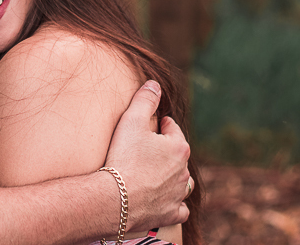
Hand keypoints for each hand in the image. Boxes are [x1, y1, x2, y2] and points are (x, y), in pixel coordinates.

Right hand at [102, 81, 190, 232]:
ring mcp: (178, 194)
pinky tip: (163, 200)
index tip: (144, 128)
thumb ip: (145, 99)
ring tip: (154, 174)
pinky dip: (174, 204)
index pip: (172, 128)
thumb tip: (155, 84)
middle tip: (143, 149)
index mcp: (179, 147)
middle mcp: (184, 172)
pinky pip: (179, 208)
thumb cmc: (123, 157)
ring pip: (182, 182)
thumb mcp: (131, 120)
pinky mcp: (170, 214)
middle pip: (177, 155)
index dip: (157, 125)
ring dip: (172, 177)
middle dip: (164, 150)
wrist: (115, 199)